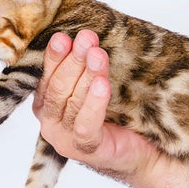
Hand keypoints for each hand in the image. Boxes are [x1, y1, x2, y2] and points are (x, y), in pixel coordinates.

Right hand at [32, 31, 158, 180]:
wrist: (141, 151)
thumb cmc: (117, 117)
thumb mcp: (97, 87)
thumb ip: (86, 67)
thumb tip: (88, 36)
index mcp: (47, 105)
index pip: (47, 77)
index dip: (55, 56)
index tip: (64, 36)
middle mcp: (50, 123)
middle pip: (59, 88)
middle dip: (74, 61)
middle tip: (87, 39)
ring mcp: (65, 139)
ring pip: (73, 103)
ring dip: (87, 76)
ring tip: (98, 55)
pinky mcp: (85, 149)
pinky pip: (86, 124)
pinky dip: (94, 103)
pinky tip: (102, 85)